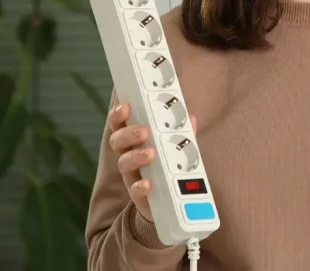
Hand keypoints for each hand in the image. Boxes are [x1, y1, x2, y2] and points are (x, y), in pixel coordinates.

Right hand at [107, 103, 197, 221]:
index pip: (120, 124)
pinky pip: (135, 190)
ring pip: (124, 163)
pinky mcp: (139, 195)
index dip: (118, 114)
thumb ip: (182, 134)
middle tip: (144, 131)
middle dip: (129, 133)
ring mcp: (132, 175)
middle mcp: (129, 156)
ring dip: (136, 156)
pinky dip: (140, 186)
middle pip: (117, 141)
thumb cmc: (167, 167)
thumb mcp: (175, 147)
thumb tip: (192, 118)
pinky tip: (148, 183)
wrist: (168, 201)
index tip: (126, 107)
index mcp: (134, 141)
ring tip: (151, 153)